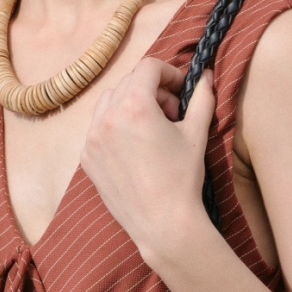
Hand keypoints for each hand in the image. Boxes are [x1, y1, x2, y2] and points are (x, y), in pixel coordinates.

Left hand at [80, 58, 215, 261]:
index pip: (148, 67)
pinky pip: (98, 128)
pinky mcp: (87, 158)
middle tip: (172, 114)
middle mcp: (107, 118)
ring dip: (131, 104)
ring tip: (152, 129)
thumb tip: (205, 76)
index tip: (181, 90)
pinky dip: (115, 127)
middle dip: (152, 90)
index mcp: (134, 106)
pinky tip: (135, 148)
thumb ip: (201, 98)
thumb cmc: (182, 178)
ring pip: (109, 103)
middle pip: (129, 82)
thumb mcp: (196, 133)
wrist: (163, 224)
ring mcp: (92, 139)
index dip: (169, 73)